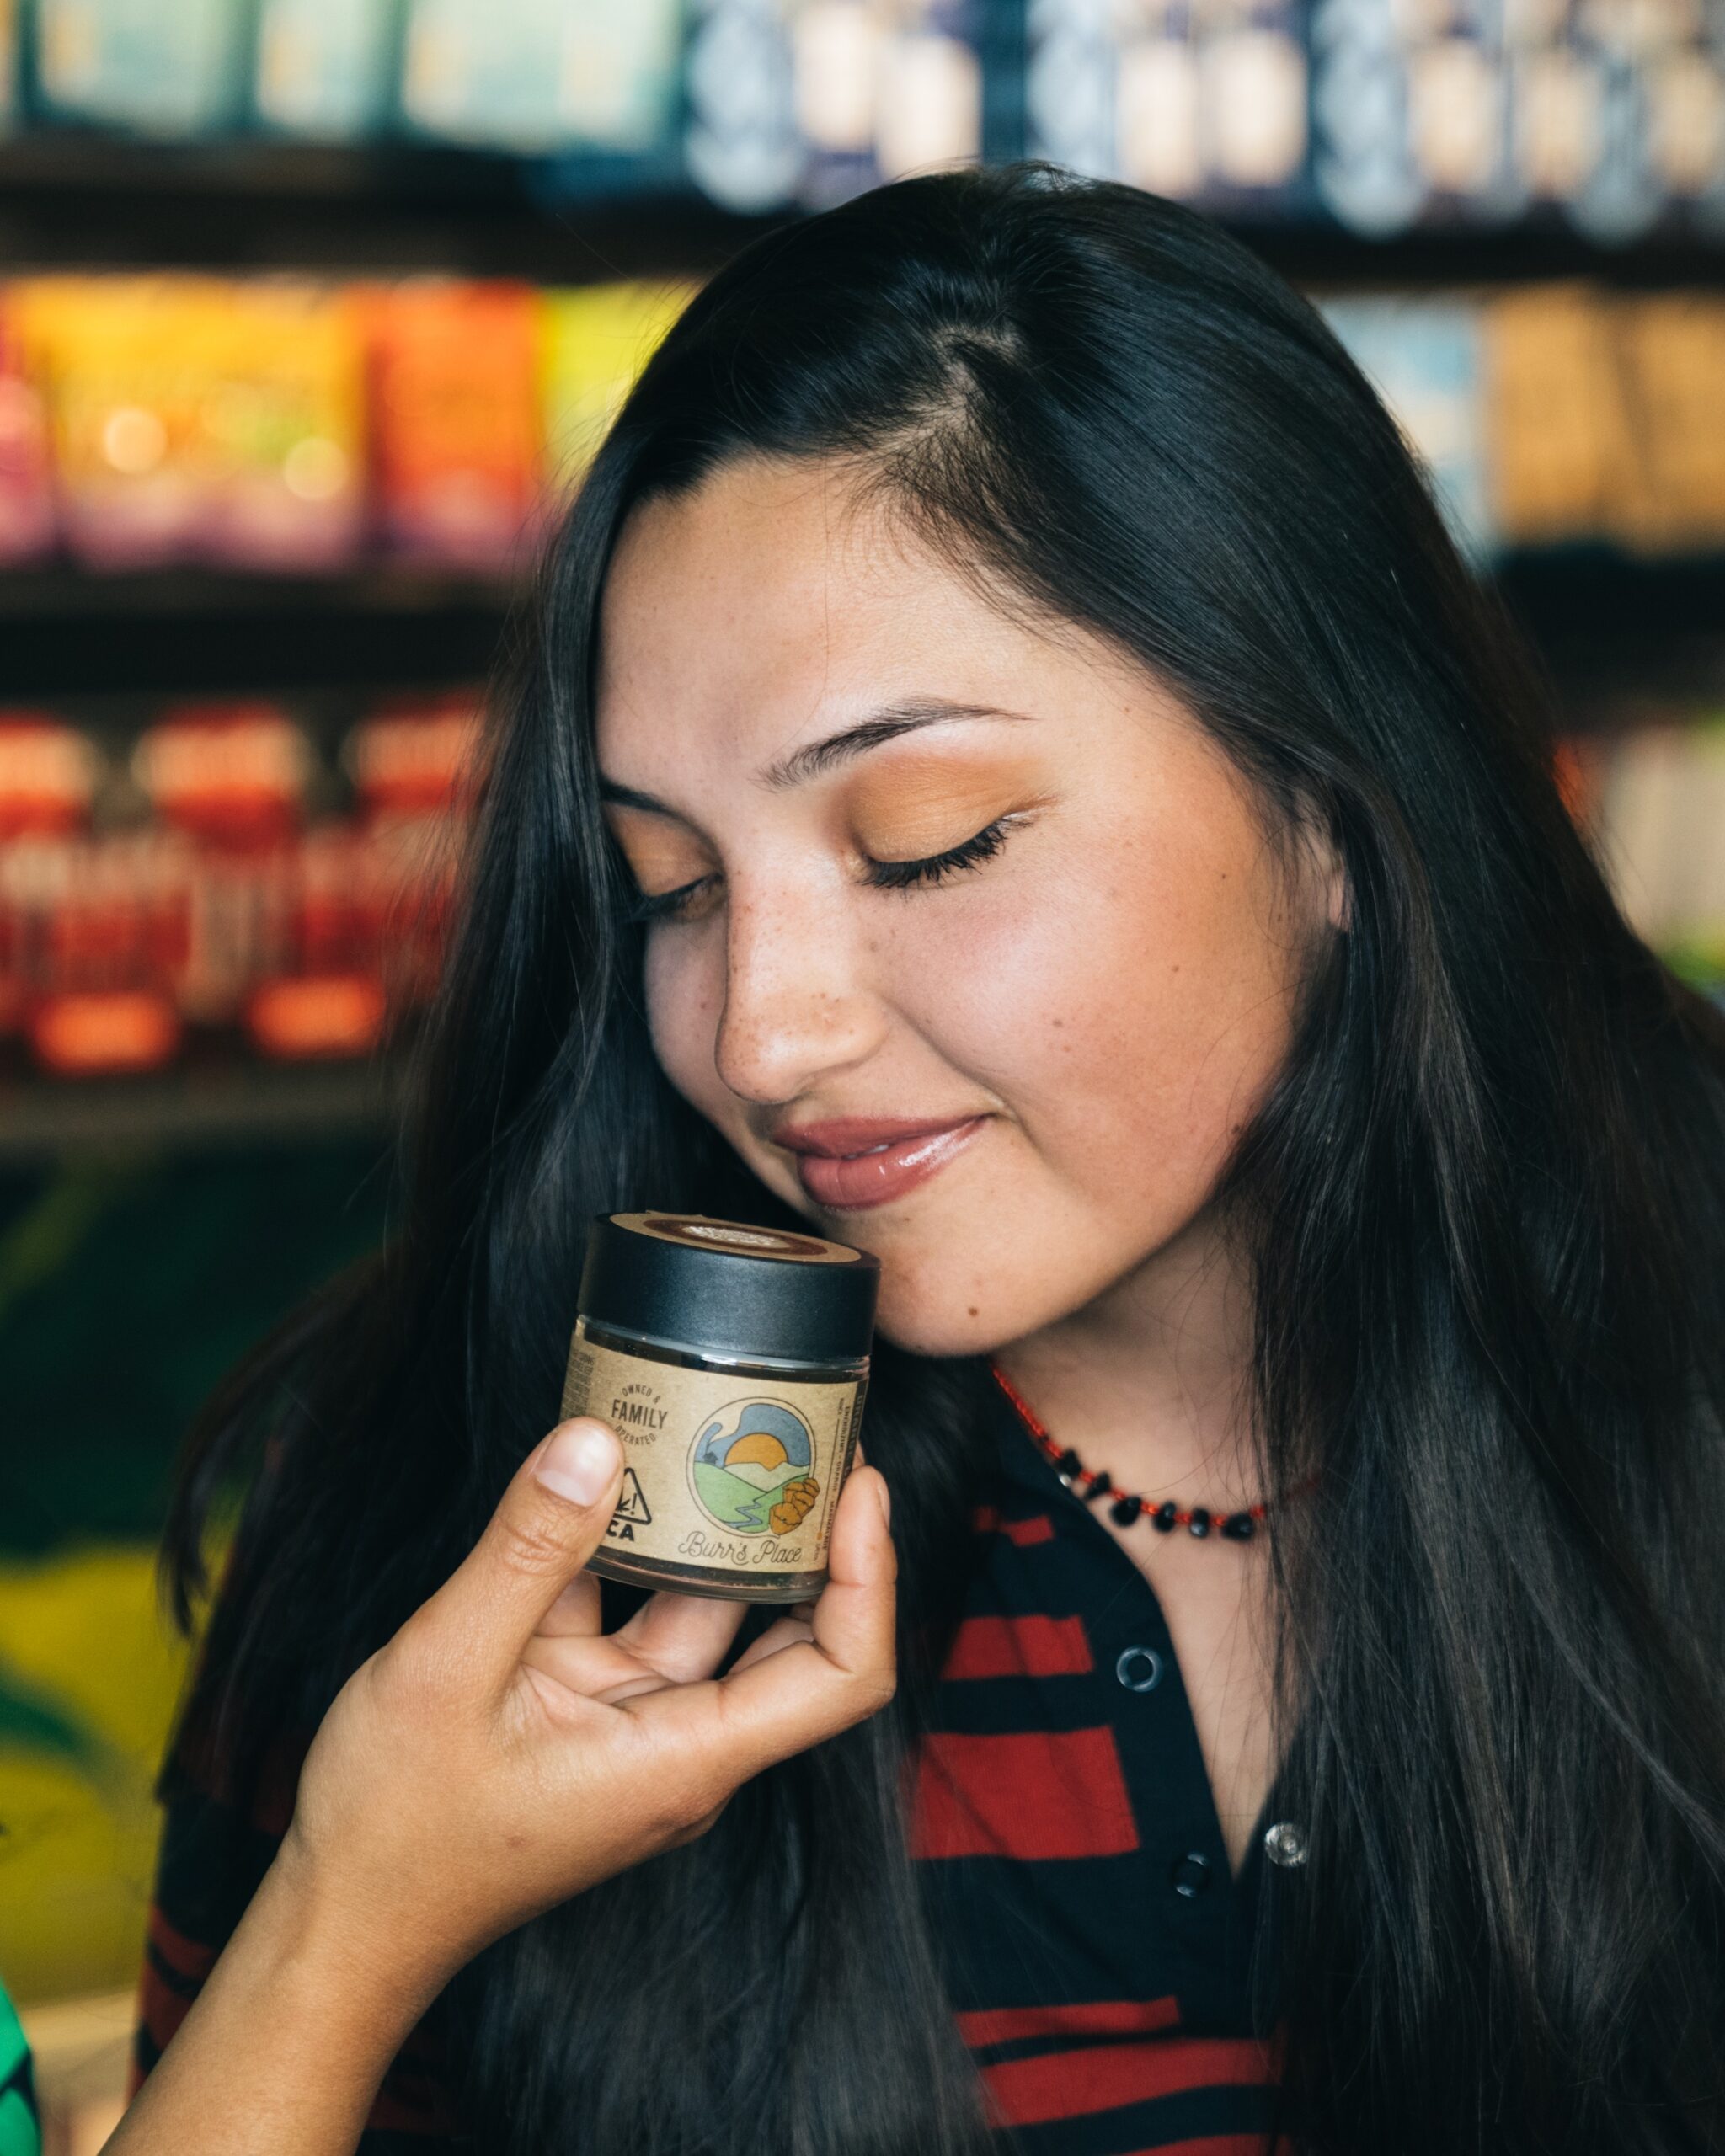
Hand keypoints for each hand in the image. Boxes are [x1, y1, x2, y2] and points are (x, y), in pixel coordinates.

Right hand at [277, 1417, 895, 2008]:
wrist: (339, 1918)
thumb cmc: (394, 1831)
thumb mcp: (447, 1671)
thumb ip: (525, 1552)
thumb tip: (594, 1441)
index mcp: (684, 1755)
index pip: (841, 1674)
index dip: (870, 1576)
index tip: (857, 1483)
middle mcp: (681, 1737)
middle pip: (789, 1627)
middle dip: (802, 1526)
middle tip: (799, 1426)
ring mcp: (635, 1718)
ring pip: (701, 1601)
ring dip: (705, 1520)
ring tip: (714, 1420)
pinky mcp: (587, 1701)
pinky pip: (627, 1604)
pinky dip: (622, 1539)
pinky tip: (609, 1464)